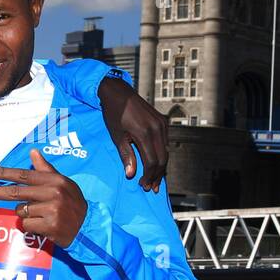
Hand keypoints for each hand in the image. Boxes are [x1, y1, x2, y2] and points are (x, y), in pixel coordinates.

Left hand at [0, 150, 86, 247]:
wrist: (88, 227)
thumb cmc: (73, 203)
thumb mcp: (63, 183)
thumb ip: (46, 170)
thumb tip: (33, 152)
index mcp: (53, 180)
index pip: (23, 174)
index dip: (2, 173)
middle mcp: (52, 193)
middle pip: (14, 192)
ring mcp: (50, 210)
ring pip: (20, 211)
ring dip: (26, 214)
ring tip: (42, 215)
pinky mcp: (49, 226)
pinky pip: (26, 225)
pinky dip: (31, 227)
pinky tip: (44, 225)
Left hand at [98, 76, 167, 192]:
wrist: (118, 92)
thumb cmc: (114, 113)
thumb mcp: (117, 136)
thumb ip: (126, 155)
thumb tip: (131, 174)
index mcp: (145, 133)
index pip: (152, 161)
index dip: (148, 176)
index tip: (143, 185)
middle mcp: (157, 128)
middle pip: (162, 158)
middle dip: (157, 175)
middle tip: (150, 187)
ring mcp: (162, 124)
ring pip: (166, 151)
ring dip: (160, 166)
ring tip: (153, 179)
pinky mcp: (163, 121)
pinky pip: (165, 142)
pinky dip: (161, 154)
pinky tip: (155, 163)